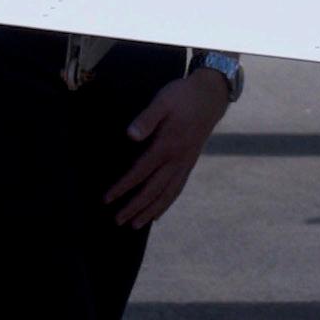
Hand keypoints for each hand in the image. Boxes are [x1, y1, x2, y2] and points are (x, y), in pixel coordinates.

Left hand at [106, 65, 235, 231]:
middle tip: (118, 221)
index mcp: (168, 145)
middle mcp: (177, 159)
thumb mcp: (163, 100)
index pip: (140, 172)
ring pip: (168, 193)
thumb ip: (147, 118)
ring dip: (151, 211)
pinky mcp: (190, 162)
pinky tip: (158, 212)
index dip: (123, 187)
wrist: (212, 94)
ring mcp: (186, 162)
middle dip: (135, 207)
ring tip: (136, 224)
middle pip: (154, 189)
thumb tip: (131, 135)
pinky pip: (178, 187)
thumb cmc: (183, 95)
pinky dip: (167, 202)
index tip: (107, 199)